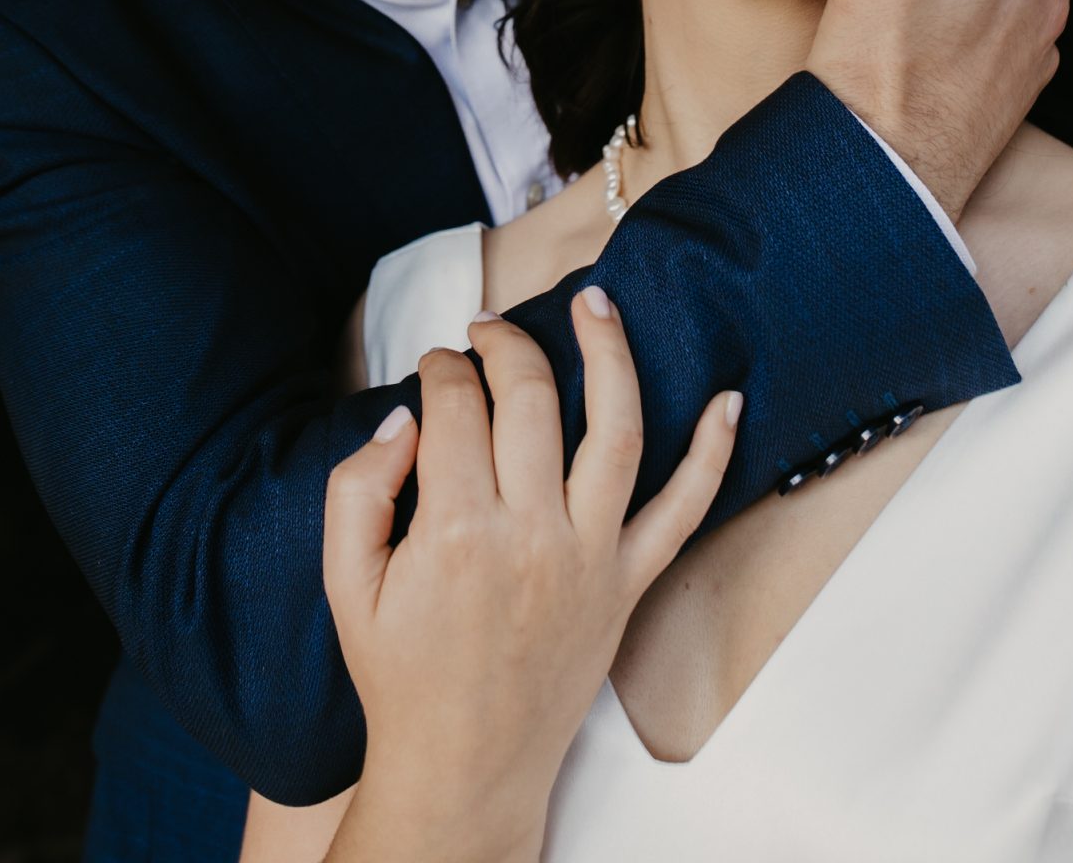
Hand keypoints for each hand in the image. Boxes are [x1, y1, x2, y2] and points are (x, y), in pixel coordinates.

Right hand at [322, 290, 740, 862]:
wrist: (462, 768)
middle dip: (505, 345)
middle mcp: (531, 537)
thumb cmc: (400, 672)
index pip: (455, 406)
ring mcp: (591, 559)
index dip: (442, 367)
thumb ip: (356, 489)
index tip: (436, 364)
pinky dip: (713, 455)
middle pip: (530, 399)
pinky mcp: (629, 585)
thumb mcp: (344, 584)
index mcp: (453, 533)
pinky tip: (728, 399)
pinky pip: (684, 512)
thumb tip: (402, 414)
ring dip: (610, 356)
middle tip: (487, 330)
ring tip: (597, 303)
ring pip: (616, 431)